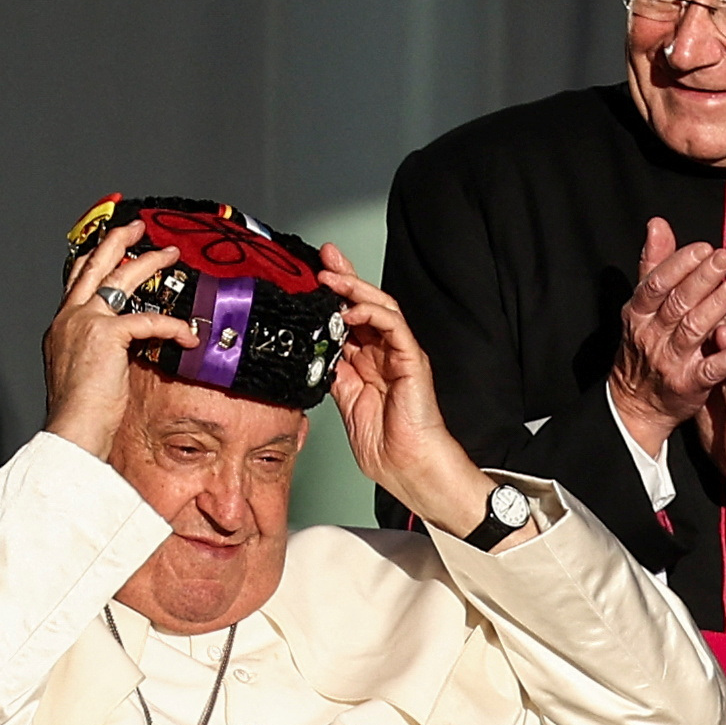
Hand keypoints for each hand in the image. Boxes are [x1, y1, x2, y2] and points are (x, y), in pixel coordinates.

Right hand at [44, 220, 196, 459]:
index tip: (111, 245)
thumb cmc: (83, 411)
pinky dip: (173, 326)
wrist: (73, 428)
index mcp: (62, 326)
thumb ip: (101, 350)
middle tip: (137, 227)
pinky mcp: (106, 334)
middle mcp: (69, 318)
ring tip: (171, 255)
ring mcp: (84, 322)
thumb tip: (127, 344)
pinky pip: (149, 320)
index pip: (77, 280)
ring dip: (150, 263)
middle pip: (95, 266)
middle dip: (118, 242)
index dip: (95, 258)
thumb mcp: (88, 371)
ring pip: (121, 279)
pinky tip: (189, 336)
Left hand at [318, 245, 520, 540]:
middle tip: (324, 257)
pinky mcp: (412, 359)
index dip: (335, 295)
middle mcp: (385, 352)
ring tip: (331, 278)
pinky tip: (352, 311)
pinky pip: (394, 327)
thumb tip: (314, 349)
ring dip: (354, 290)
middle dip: (344, 278)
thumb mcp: (345, 402)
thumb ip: (334, 373)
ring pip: (380, 308)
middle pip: (365, 304)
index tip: (313, 275)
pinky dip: (373, 314)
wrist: (408, 467)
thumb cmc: (384, 444)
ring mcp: (400, 353)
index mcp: (368, 362)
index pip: (350, 318)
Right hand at [609, 217, 725, 455]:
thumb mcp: (640, 306)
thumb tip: (658, 226)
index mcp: (638, 314)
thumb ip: (653, 265)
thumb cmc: (642, 347)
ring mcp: (670, 361)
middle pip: (678, 303)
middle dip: (703, 279)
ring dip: (718, 306)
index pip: (657, 284)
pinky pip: (712, 369)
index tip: (703, 248)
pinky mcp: (689, 384)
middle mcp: (652, 336)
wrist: (636, 404)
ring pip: (694, 329)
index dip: (680, 264)